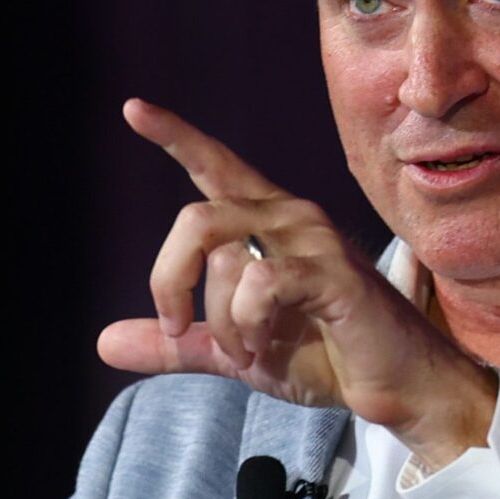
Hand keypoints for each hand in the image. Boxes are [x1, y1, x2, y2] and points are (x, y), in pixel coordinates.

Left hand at [96, 101, 497, 466]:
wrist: (395, 389)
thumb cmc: (326, 357)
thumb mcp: (235, 350)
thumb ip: (178, 343)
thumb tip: (103, 342)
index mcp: (266, 224)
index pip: (216, 167)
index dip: (175, 137)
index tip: (134, 109)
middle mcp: (289, 218)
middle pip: (195, 219)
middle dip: (170, 280)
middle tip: (179, 328)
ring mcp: (314, 241)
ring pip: (225, 257)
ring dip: (220, 320)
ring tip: (247, 350)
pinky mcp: (334, 274)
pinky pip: (261, 282)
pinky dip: (247, 323)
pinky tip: (265, 347)